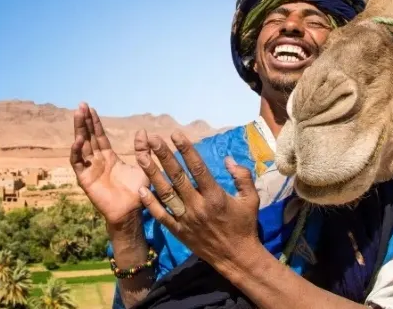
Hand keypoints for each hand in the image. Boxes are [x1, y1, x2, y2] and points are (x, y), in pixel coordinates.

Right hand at [70, 102, 149, 226]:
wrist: (131, 212)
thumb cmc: (138, 193)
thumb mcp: (144, 167)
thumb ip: (142, 150)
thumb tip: (142, 132)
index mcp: (109, 158)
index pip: (99, 136)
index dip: (94, 123)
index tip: (90, 108)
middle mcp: (97, 162)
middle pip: (88, 137)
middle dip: (84, 121)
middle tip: (81, 105)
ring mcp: (90, 170)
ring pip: (81, 146)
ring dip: (78, 130)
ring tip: (78, 114)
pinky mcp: (85, 180)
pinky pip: (78, 164)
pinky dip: (76, 151)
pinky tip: (78, 139)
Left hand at [134, 130, 261, 266]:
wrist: (236, 258)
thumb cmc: (245, 225)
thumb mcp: (251, 199)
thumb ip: (242, 176)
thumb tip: (228, 159)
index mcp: (215, 196)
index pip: (198, 168)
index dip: (186, 150)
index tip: (175, 134)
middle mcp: (198, 206)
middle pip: (177, 177)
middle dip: (164, 156)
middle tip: (152, 139)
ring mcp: (186, 220)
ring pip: (165, 193)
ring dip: (152, 174)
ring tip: (141, 157)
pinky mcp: (178, 231)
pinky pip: (161, 216)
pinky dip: (150, 203)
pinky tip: (141, 189)